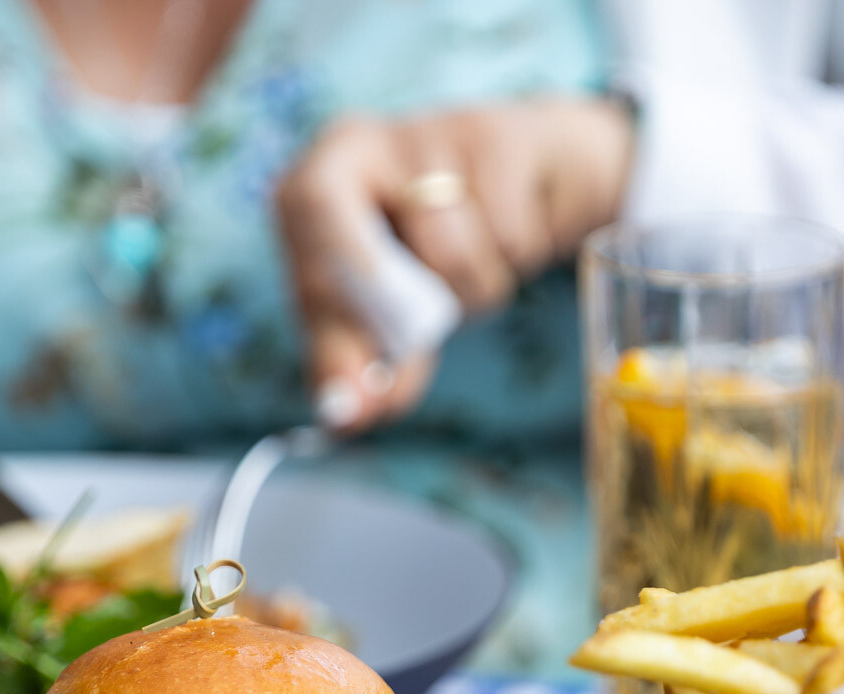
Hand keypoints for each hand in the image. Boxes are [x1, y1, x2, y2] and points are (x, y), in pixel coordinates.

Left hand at [277, 96, 633, 428]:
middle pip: (367, 240)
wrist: (536, 174)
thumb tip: (344, 413)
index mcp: (319, 178)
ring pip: (450, 254)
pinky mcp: (505, 136)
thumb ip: (357, 359)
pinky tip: (511, 236)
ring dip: (473, 291)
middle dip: (398, 307)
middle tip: (426, 337)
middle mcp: (366, 144)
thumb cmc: (440, 240)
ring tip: (474, 269)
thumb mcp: (384, 304)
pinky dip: (516, 261)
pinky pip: (509, 237)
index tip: (357, 398)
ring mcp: (435, 130)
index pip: (307, 230)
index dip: (334, 319)